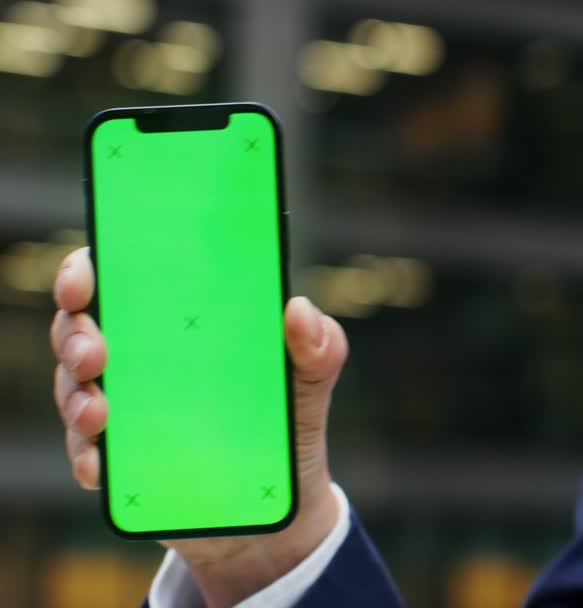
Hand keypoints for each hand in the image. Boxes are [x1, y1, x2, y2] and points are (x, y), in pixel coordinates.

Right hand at [50, 247, 348, 607]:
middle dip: (74, 335)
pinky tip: (102, 465)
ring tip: (99, 413)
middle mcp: (140, 357)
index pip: (117, 277)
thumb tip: (298, 309)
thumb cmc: (290, 417)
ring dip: (76, 398)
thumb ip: (318, 344)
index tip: (85, 278)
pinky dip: (91, 458)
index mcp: (178, 319)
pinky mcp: (121, 463)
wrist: (283, 503)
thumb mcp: (311, 378)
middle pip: (78, 329)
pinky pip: (89, 456)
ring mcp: (123, 409)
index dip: (86, 270)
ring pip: (73, 391)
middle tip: (94, 354)